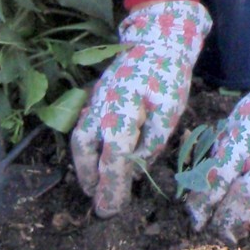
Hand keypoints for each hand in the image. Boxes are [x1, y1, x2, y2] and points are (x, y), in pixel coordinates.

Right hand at [71, 0, 211, 216]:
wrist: (155, 41)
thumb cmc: (167, 76)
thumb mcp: (170, 110)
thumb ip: (153, 141)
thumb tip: (135, 169)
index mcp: (123, 108)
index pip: (113, 154)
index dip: (112, 184)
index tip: (111, 208)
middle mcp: (100, 106)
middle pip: (85, 149)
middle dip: (91, 180)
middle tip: (100, 206)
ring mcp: (93, 102)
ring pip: (78, 139)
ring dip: (83, 167)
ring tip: (94, 190)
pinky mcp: (93, 100)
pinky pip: (82, 129)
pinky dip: (85, 151)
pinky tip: (95, 164)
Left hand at [186, 30, 249, 243]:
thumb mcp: (233, 124)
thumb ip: (219, 154)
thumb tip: (197, 186)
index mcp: (243, 141)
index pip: (217, 180)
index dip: (202, 203)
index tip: (194, 217)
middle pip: (243, 199)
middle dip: (226, 221)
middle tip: (214, 232)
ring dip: (248, 224)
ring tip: (234, 231)